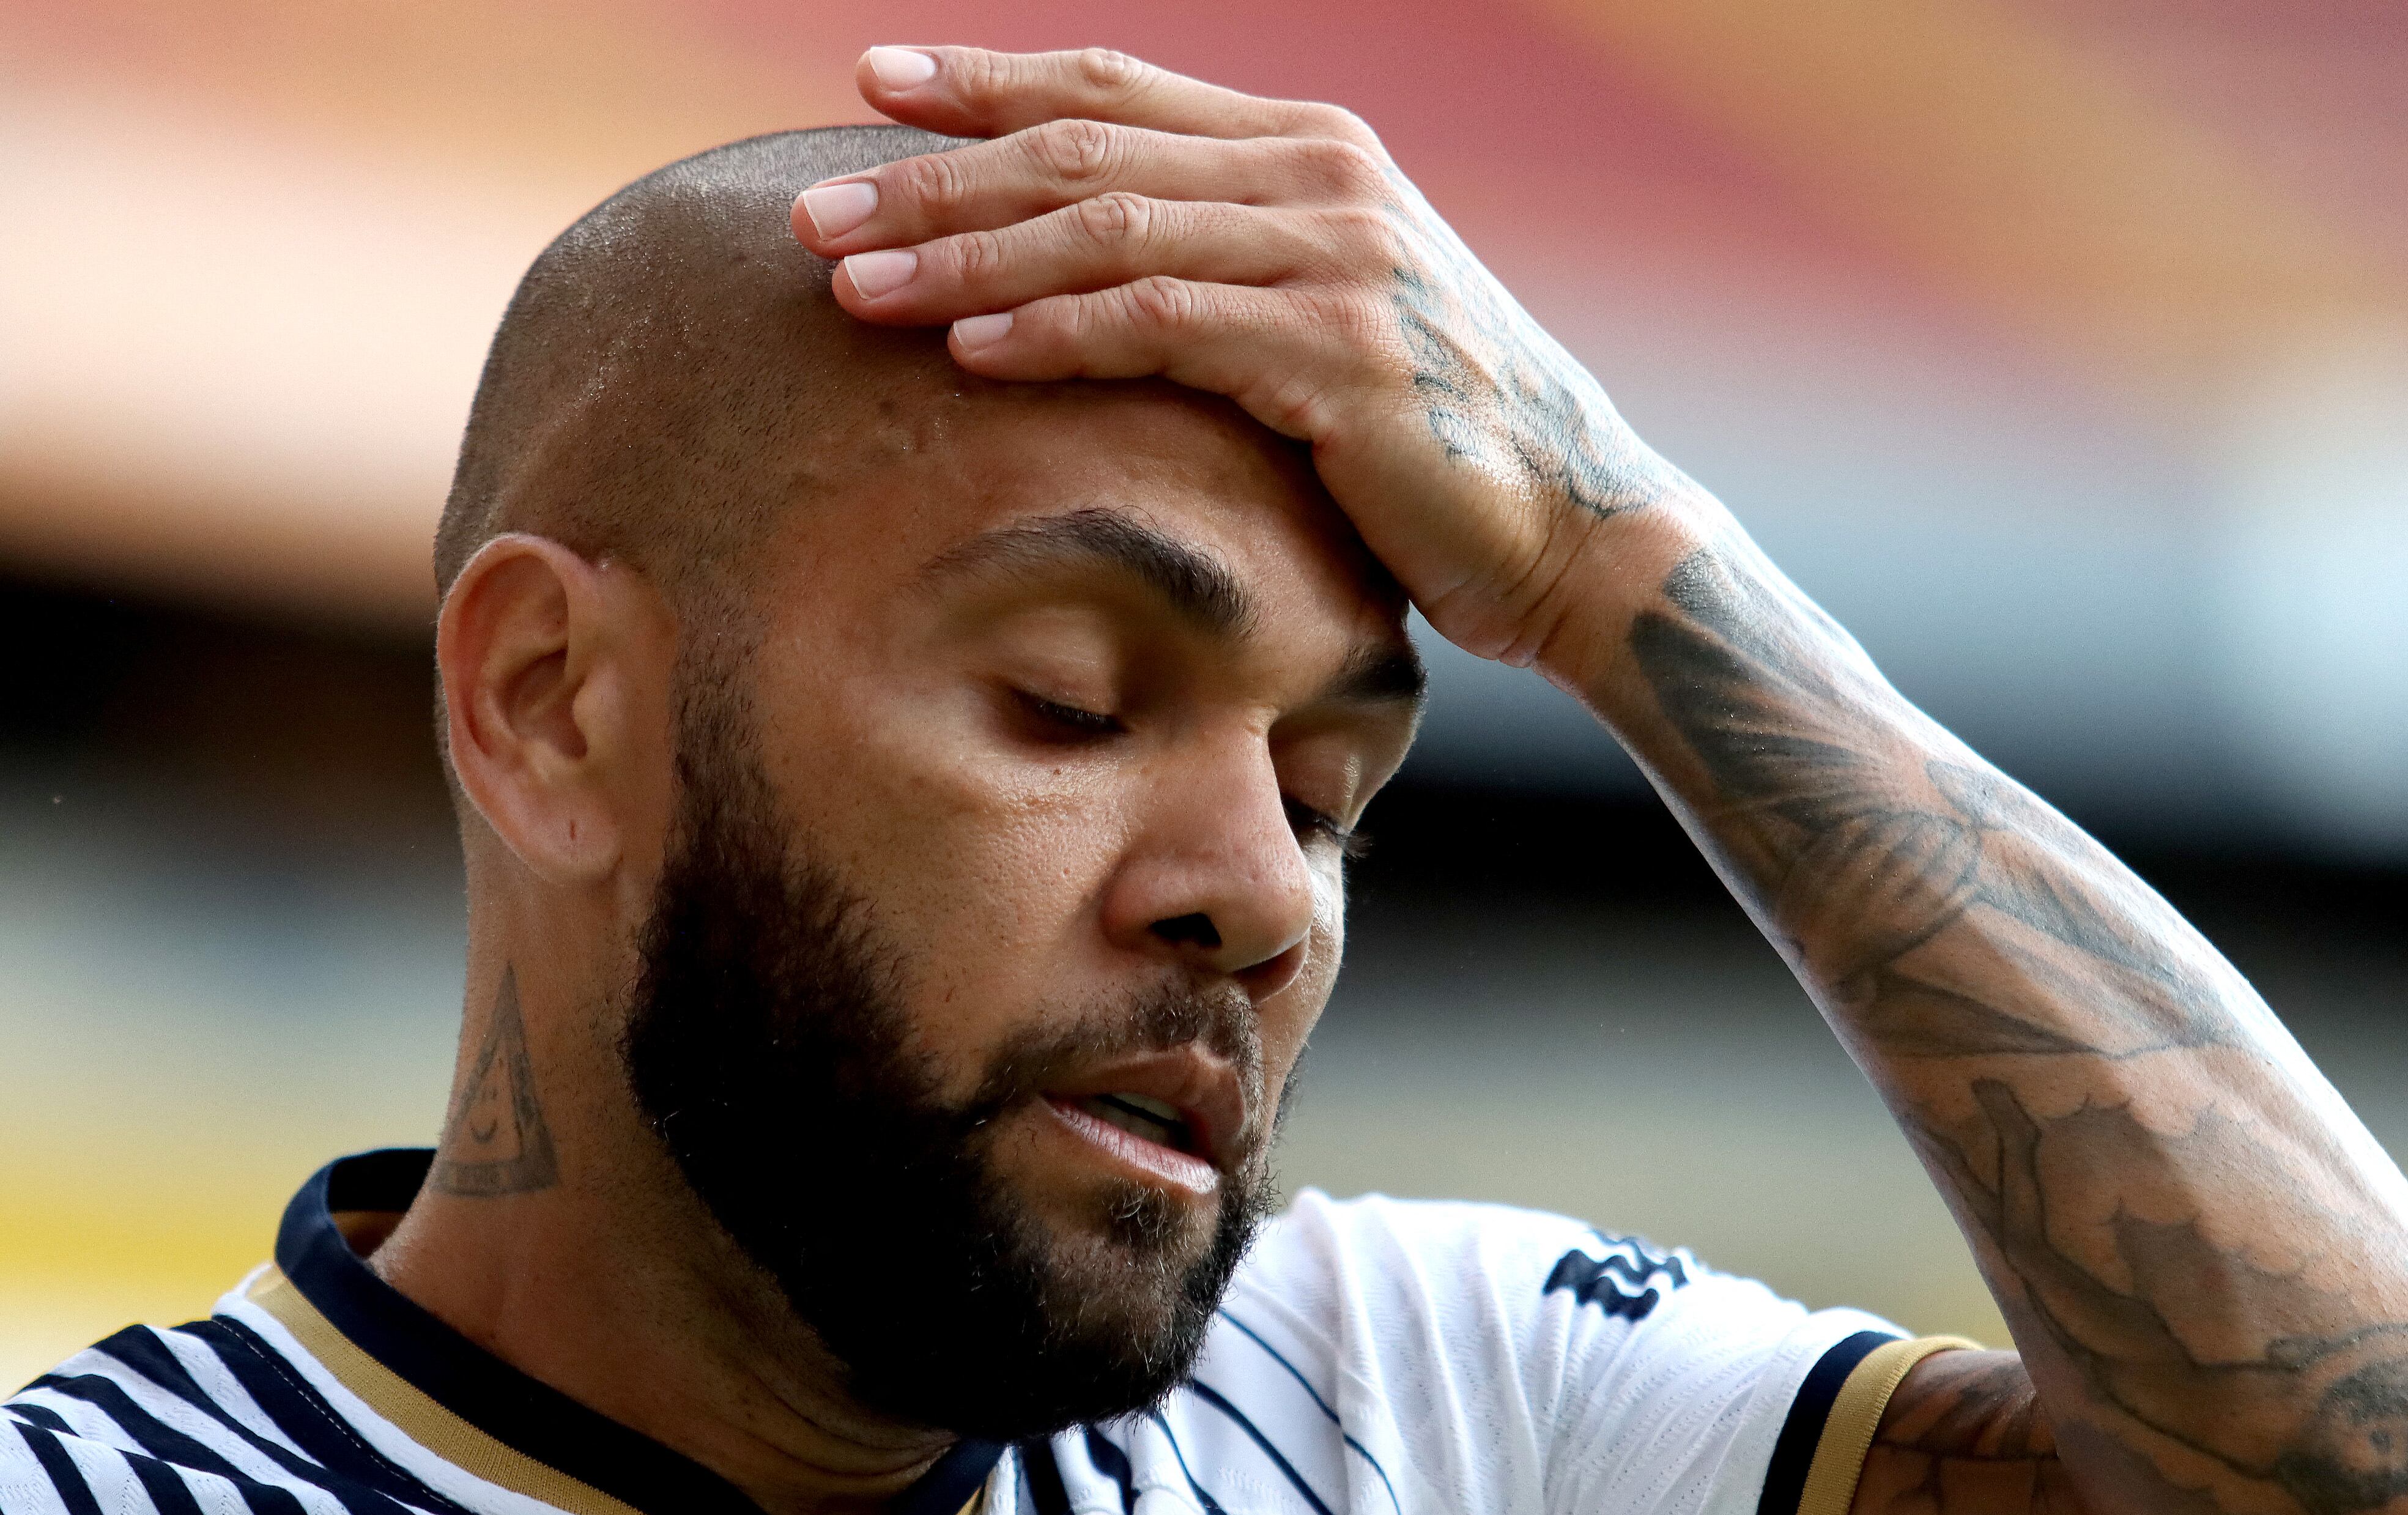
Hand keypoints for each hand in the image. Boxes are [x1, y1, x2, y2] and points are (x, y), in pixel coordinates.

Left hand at [791, 45, 1684, 668]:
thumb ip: (1225, 269)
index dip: (988, 78)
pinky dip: (1057, 333)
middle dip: (937, 175)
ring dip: (966, 258)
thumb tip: (1085, 274)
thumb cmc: (1432, 446)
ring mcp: (1338, 257)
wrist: (1577, 530)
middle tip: (815, 210)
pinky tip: (968, 353)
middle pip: (1086, 149)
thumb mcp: (1324, 322)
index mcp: (1312, 151)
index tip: (870, 77)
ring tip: (851, 285)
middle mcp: (1323, 178)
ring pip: (1108, 229)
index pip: (1118, 87)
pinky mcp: (1343, 353)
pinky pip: (1163, 325)